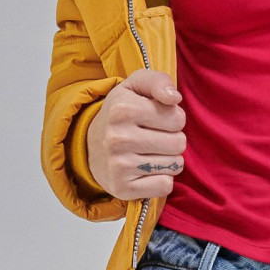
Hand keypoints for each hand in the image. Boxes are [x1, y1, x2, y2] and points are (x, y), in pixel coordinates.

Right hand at [85, 69, 185, 201]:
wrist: (90, 145)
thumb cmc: (122, 111)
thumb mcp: (135, 86)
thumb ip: (158, 81)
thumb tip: (175, 98)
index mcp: (123, 109)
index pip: (178, 118)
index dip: (173, 118)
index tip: (157, 119)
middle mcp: (118, 138)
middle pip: (179, 143)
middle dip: (173, 139)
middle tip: (154, 136)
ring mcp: (119, 166)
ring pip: (175, 165)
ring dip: (169, 159)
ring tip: (150, 152)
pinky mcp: (122, 188)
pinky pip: (165, 185)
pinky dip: (162, 179)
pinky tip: (147, 170)